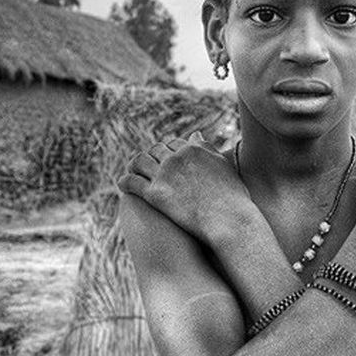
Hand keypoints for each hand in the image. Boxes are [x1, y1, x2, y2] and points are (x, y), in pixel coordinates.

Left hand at [117, 132, 249, 241]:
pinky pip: (133, 182)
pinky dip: (125, 181)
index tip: (165, 157)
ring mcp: (164, 174)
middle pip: (156, 150)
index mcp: (194, 149)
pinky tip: (122, 185)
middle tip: (145, 163)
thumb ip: (208, 149)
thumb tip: (196, 135)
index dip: (168, 150)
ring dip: (134, 165)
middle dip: (150, 155)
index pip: (175, 144)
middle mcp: (177, 157)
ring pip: (140, 162)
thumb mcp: (224, 166)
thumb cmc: (233, 199)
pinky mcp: (154, 193)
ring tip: (131, 171)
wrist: (229, 220)